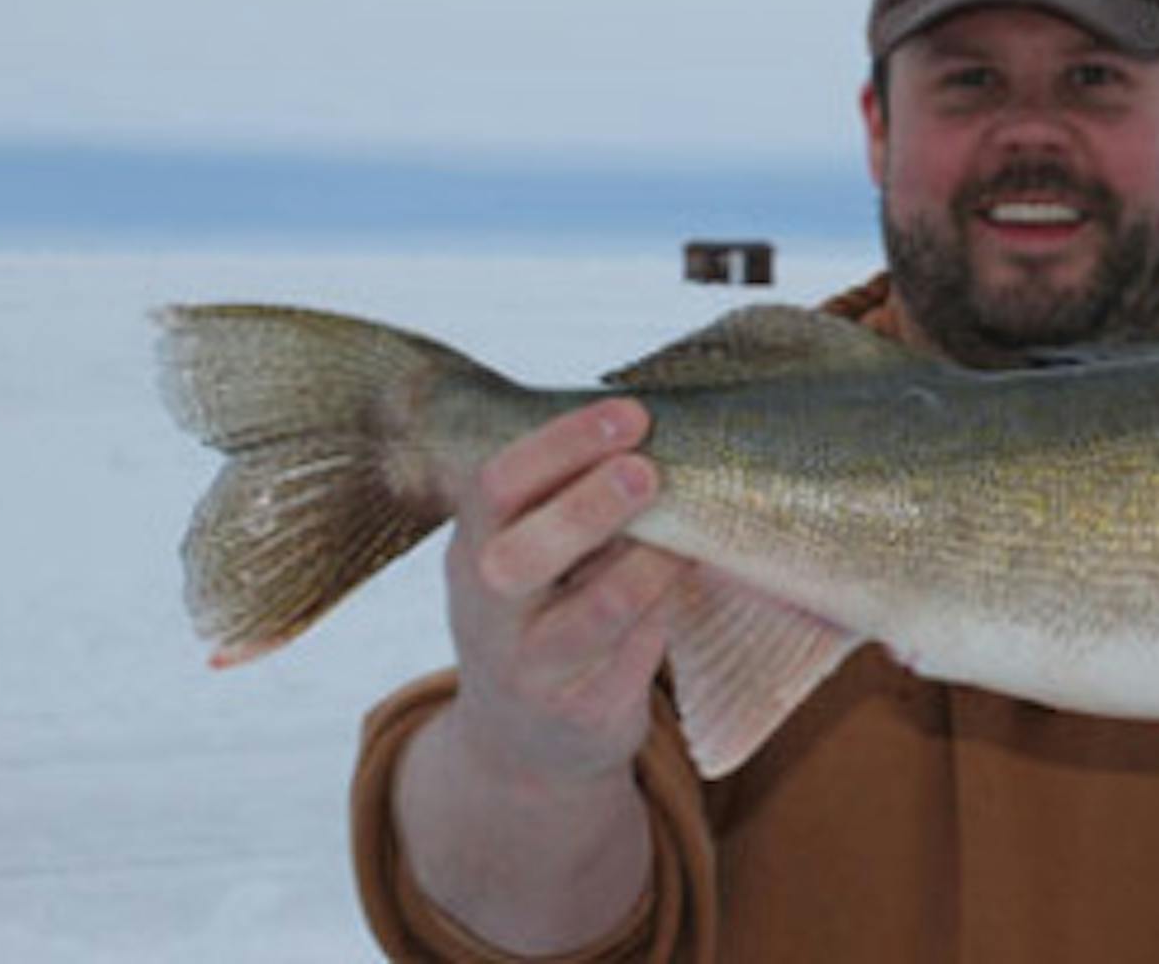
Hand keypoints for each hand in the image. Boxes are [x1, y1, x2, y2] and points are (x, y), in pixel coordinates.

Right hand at [442, 397, 684, 787]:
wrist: (522, 743)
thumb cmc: (543, 611)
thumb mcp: (526, 553)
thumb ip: (564, 499)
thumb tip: (655, 427)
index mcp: (473, 547)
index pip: (496, 485)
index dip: (563, 443)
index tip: (631, 414)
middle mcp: (488, 610)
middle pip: (525, 553)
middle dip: (590, 505)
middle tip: (648, 470)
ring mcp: (531, 667)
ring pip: (599, 608)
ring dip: (651, 563)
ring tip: (685, 536)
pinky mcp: (583, 711)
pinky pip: (638, 653)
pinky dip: (668, 610)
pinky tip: (684, 581)